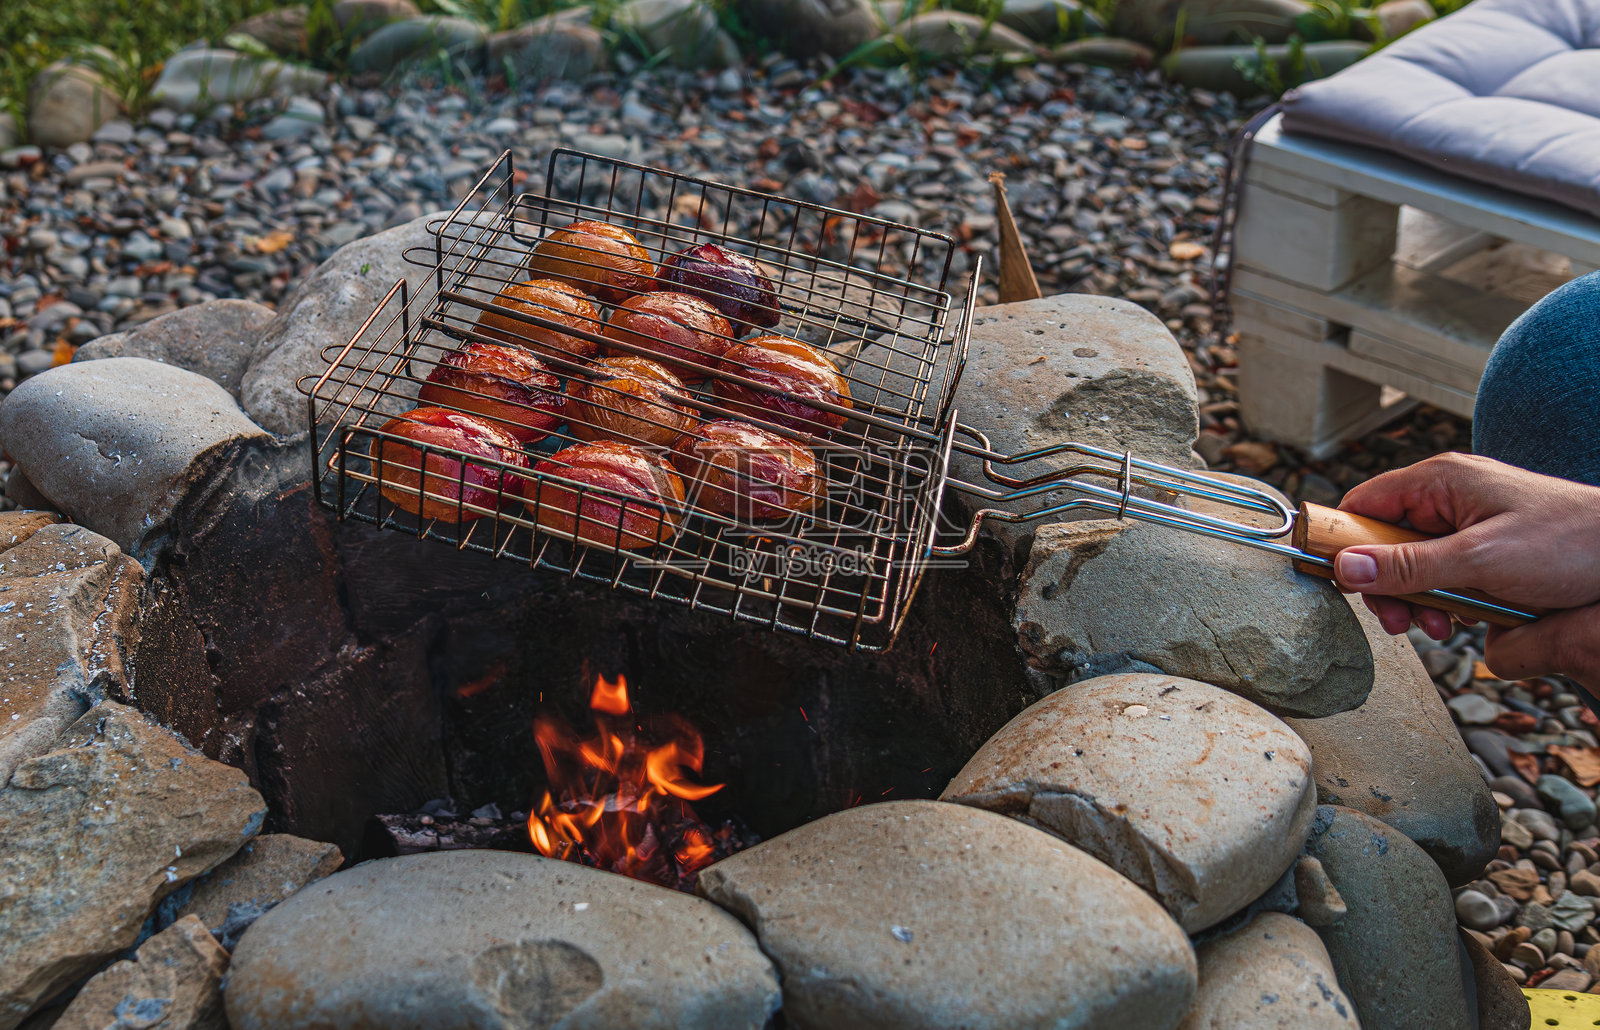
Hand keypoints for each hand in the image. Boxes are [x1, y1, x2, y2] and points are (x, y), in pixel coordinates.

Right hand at [1331, 453, 1599, 687]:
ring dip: (1419, 599)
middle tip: (1399, 621)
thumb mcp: (1479, 561)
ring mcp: (1469, 523)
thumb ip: (1408, 566)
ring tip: (1440, 626)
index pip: (1362, 504)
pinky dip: (1447, 600)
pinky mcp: (1488, 549)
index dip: (1342, 542)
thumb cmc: (1571, 543)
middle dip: (1387, 585)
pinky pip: (1446, 574)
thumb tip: (1344, 568)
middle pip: (1384, 540)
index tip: (1338, 581)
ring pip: (1415, 564)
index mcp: (1440, 481)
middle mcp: (1449, 497)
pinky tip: (1464, 620)